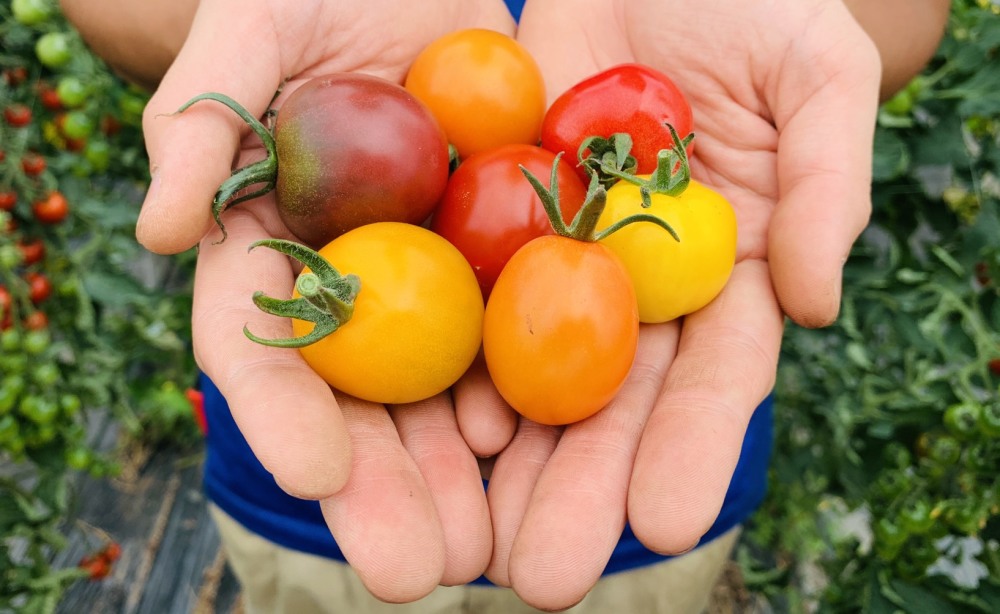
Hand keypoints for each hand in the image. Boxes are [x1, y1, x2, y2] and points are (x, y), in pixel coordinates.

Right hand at [113, 0, 514, 601]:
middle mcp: (349, 283)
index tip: (317, 474)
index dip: (281, 413)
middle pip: (356, 402)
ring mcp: (431, 277)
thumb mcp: (250, 29)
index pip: (257, 347)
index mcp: (267, 248)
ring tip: (492, 547)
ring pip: (440, 391)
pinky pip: (521, 330)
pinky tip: (551, 444)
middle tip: (415, 570)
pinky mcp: (509, 253)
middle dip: (384, 487)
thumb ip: (198, 120)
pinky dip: (535, 391)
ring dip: (465, 475)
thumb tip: (157, 228)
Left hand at [459, 0, 880, 607]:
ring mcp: (561, 258)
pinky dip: (451, 360)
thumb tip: (818, 305)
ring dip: (504, 460)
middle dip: (580, 488)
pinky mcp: (494, 219)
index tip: (665, 521)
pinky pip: (469, 293)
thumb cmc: (754, 1)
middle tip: (545, 577)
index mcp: (729, 271)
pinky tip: (433, 425)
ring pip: (531, 372)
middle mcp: (639, 286)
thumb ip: (829, 182)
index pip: (714, 376)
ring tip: (474, 542)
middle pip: (610, 401)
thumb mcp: (816, 71)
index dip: (693, 447)